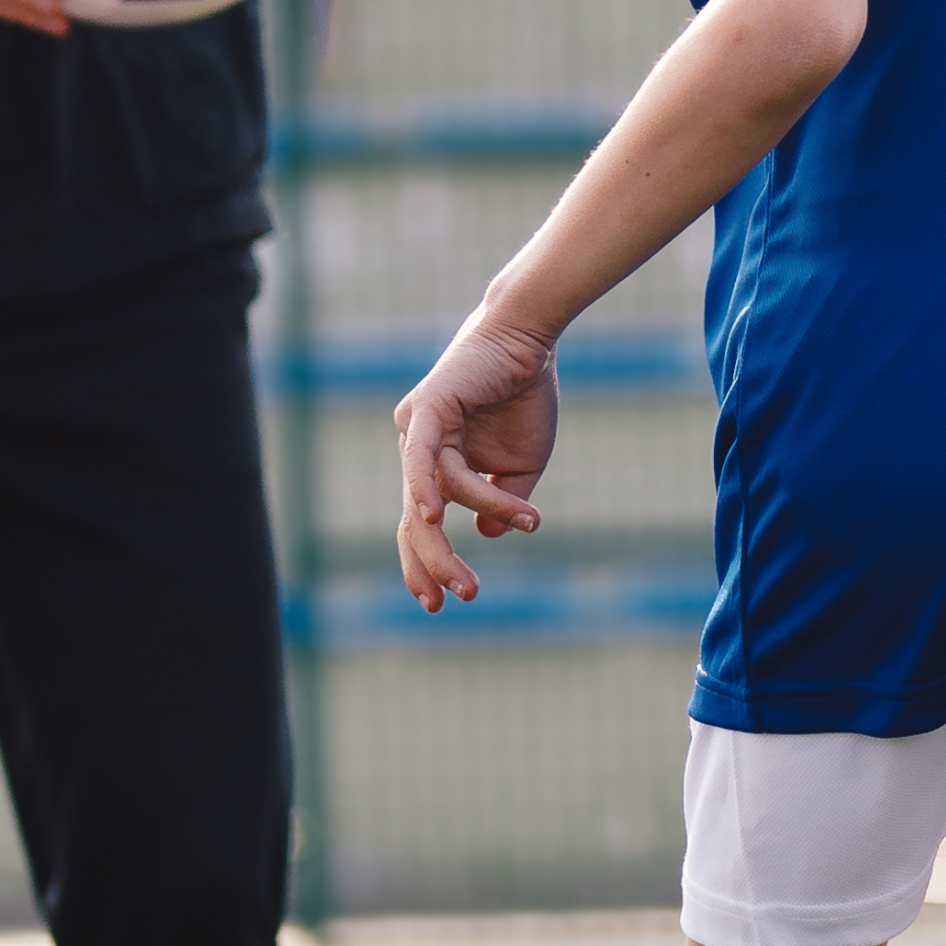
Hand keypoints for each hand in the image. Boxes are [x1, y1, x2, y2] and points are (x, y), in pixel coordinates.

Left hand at [394, 307, 560, 608]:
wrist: (531, 340)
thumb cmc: (524, 396)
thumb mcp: (522, 464)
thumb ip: (504, 502)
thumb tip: (485, 536)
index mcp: (435, 466)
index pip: (419, 525)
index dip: (423, 564)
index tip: (436, 604)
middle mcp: (416, 451)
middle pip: (415, 519)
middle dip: (434, 561)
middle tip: (464, 594)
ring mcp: (416, 429)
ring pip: (438, 490)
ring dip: (486, 506)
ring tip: (528, 518)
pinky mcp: (427, 407)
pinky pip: (423, 455)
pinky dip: (428, 485)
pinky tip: (436, 516)